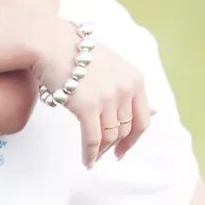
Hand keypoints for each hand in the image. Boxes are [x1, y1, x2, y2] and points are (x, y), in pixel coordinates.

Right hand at [41, 23, 150, 166]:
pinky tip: (87, 161)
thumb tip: (154, 113)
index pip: (143, 119)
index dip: (133, 139)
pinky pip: (92, 139)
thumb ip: (130, 89)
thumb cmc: (76, 53)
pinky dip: (90, 154)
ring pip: (109, 137)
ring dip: (101, 151)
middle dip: (115, 146)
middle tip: (104, 155)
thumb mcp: (113, 66)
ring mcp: (108, 98)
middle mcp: (126, 89)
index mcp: (135, 79)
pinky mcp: (88, 106)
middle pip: (125, 130)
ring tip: (93, 158)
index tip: (123, 149)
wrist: (50, 43)